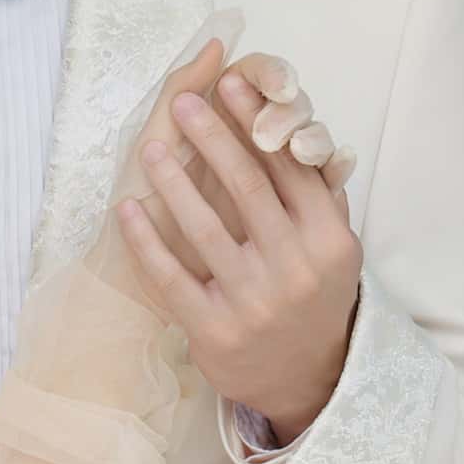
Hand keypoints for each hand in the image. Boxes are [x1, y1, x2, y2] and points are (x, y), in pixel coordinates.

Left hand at [115, 38, 360, 443]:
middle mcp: (294, 267)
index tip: (230, 84)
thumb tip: (307, 131)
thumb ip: (321, 195)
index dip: (258, 121)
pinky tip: (128, 210)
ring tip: (150, 149)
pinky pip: (171, 277)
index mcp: (327, 238)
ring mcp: (252, 301)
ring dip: (172, 181)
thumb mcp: (335, 248)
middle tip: (184, 104)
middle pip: (247, 186)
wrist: (306, 379)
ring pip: (204, 228)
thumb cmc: (314, 297)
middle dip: (212, 137)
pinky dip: (146, 241)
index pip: (289, 165)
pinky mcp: (214, 330)